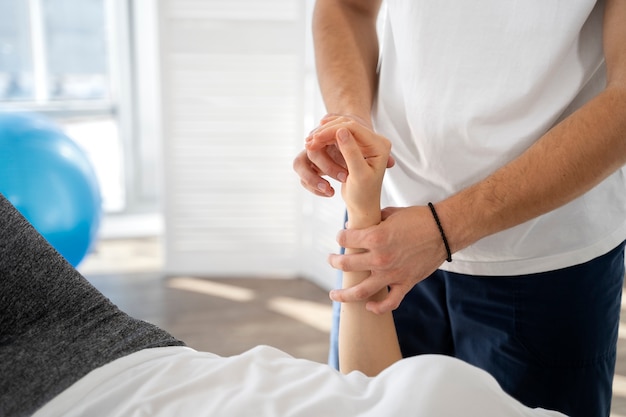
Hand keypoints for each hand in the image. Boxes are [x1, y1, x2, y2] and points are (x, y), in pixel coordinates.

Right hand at [293, 114, 393, 196]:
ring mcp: (360, 143)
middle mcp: (371, 140)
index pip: (353, 127)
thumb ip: (351, 151)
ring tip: (309, 145)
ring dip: (321, 137)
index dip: (332, 131)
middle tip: (308, 143)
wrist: (364, 205)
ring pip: (336, 130)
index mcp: (379, 144)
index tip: (315, 139)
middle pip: (343, 125)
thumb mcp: (360, 174)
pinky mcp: (350, 148)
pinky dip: (322, 141)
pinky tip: (314, 143)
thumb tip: (341, 131)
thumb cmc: (364, 194)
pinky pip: (334, 138)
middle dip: (324, 133)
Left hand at [328, 205, 448, 313]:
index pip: (345, 239)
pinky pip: (389, 302)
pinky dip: (377, 308)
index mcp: (375, 236)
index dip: (340, 236)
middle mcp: (380, 257)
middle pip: (346, 265)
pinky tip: (368, 307)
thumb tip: (356, 224)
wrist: (444, 230)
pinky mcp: (405, 283)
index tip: (341, 236)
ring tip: (334, 294)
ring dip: (343, 294)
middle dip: (335, 262)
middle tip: (331, 260)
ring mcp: (391, 273)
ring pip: (360, 291)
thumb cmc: (418, 218)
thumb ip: (372, 220)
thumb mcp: (391, 214)